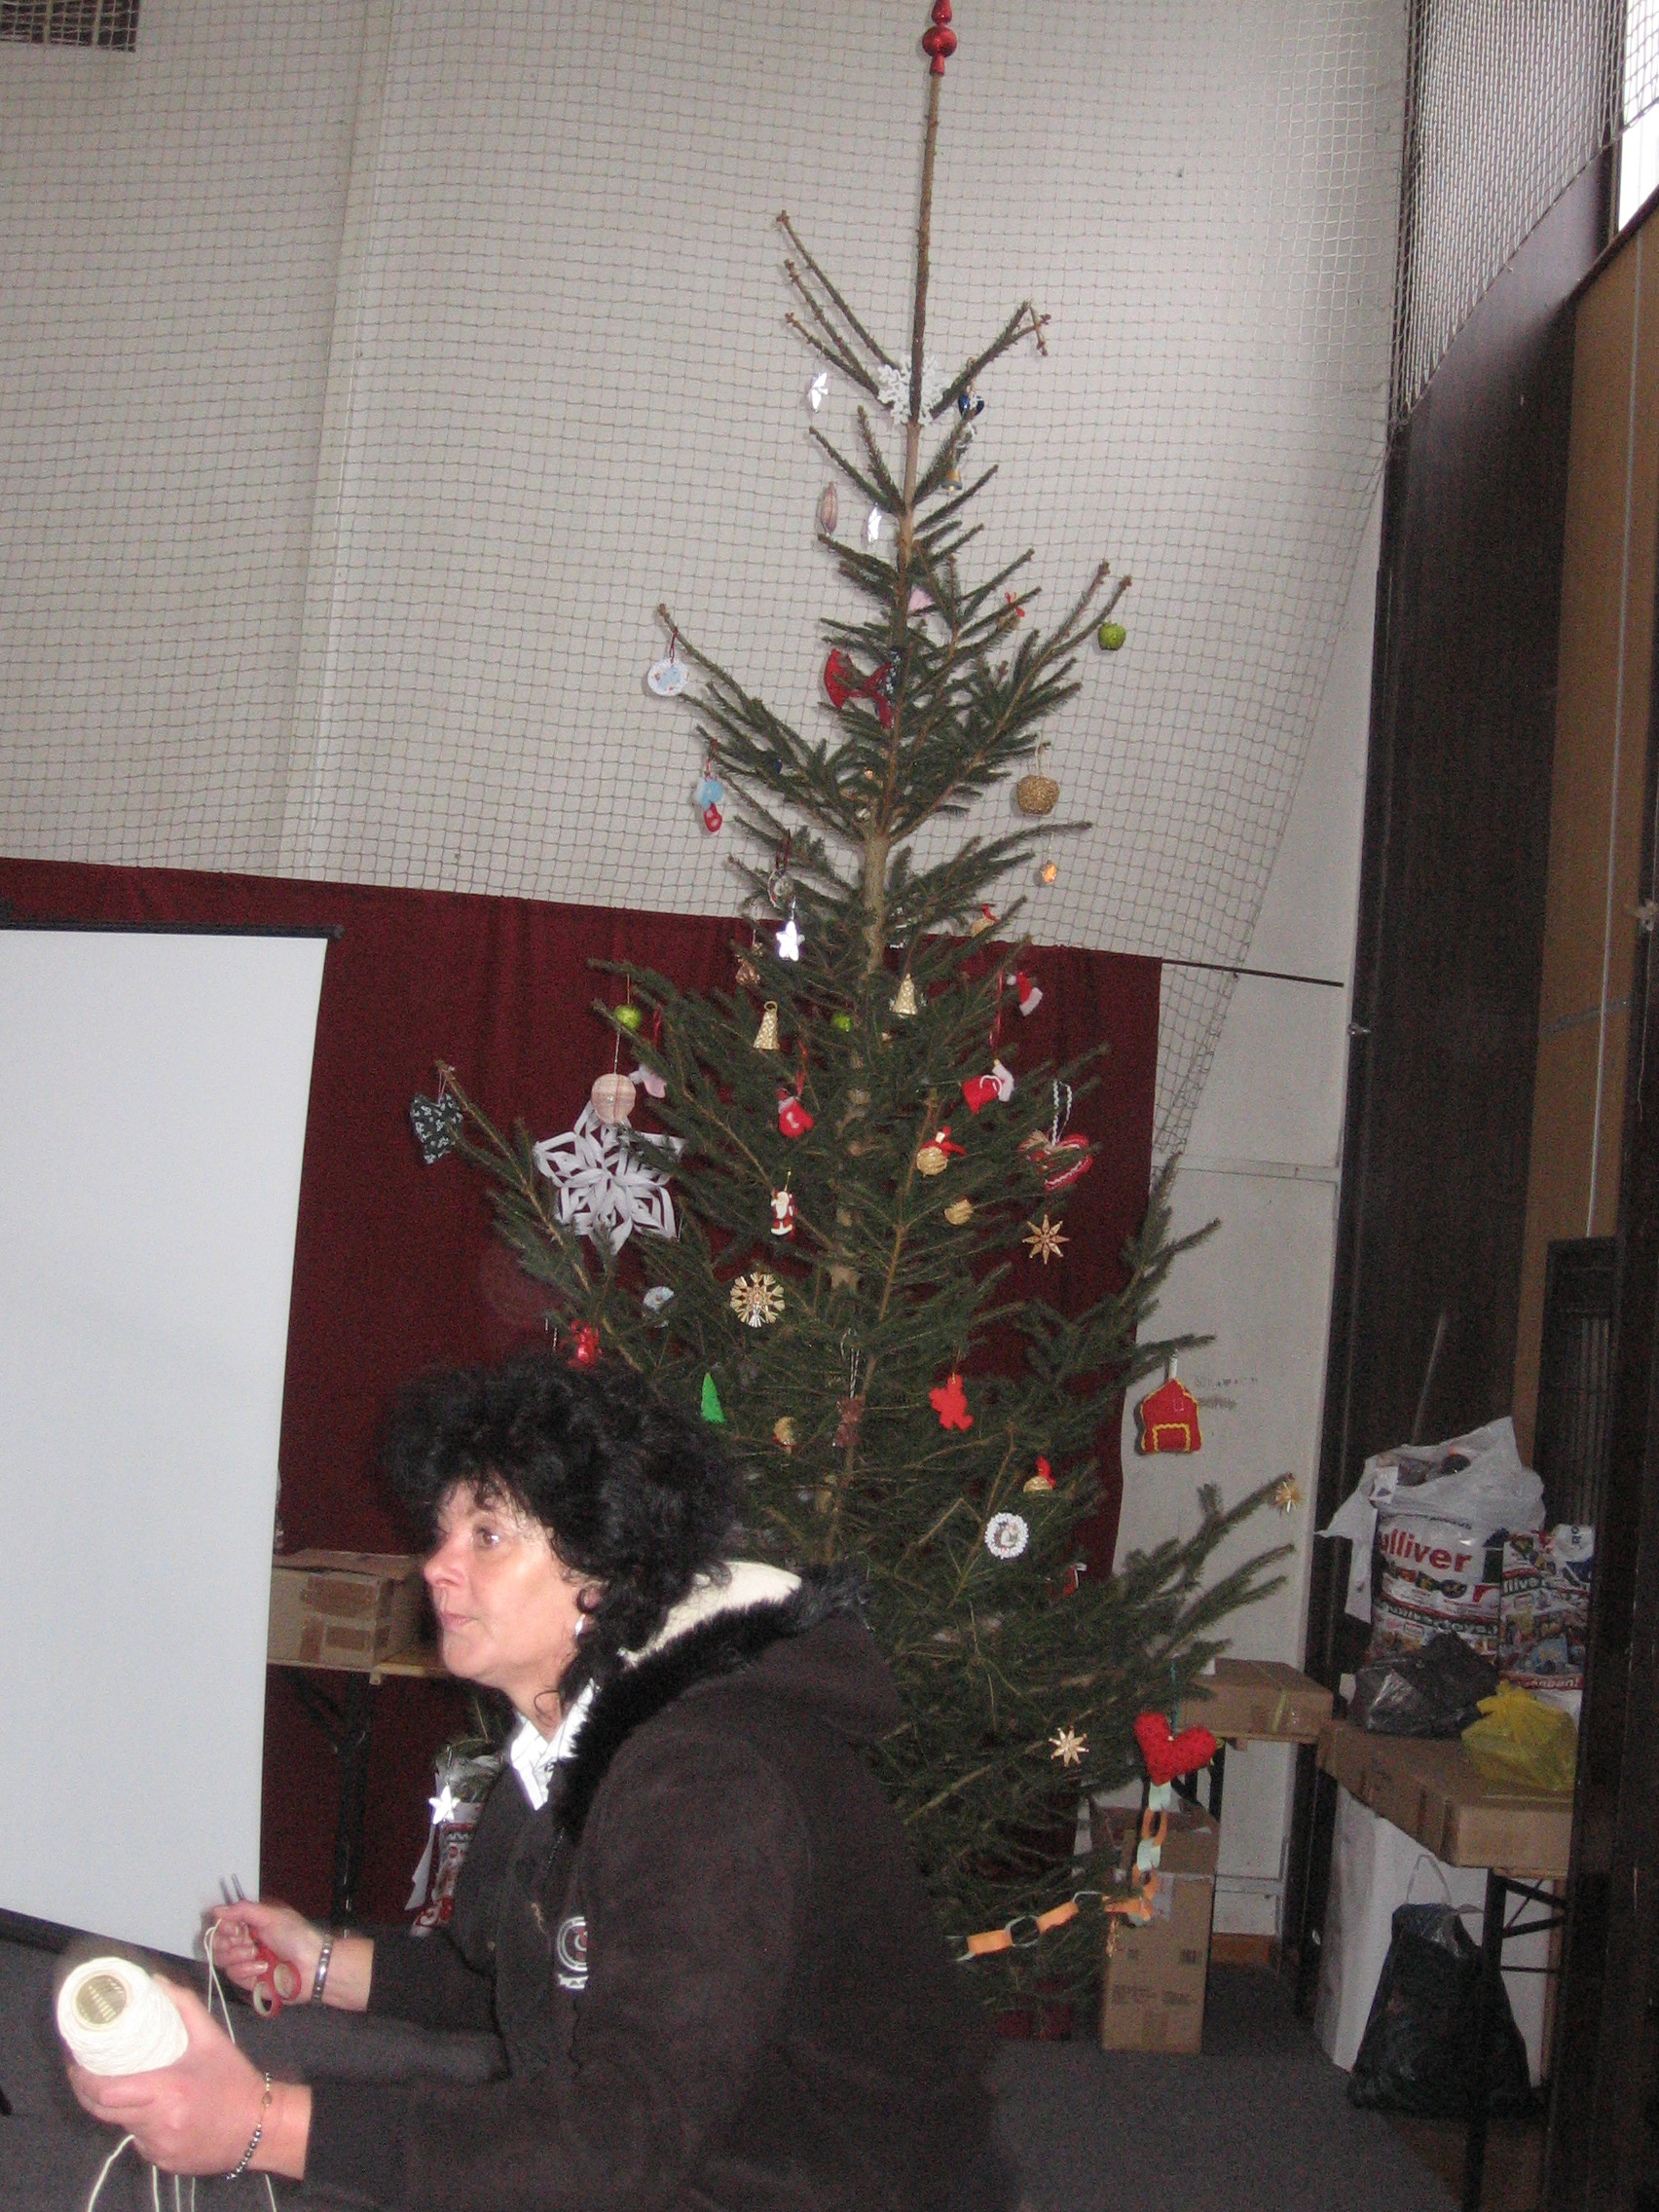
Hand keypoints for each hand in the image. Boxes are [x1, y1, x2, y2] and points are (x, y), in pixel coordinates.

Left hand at [67, 1982, 289, 2174]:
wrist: (260, 2127)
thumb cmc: (235, 2080)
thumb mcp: (212, 2038)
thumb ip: (184, 2006)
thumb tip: (155, 1981)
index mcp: (166, 2092)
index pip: (106, 2092)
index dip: (83, 2080)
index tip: (75, 2063)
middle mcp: (157, 2125)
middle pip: (105, 2112)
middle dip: (89, 2092)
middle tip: (86, 2072)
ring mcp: (158, 2148)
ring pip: (124, 2126)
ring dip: (120, 2107)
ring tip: (130, 2086)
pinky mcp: (163, 2163)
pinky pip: (140, 2141)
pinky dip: (140, 2125)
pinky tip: (156, 2112)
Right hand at [204, 1899, 321, 2002]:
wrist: (312, 1966)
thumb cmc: (296, 1936)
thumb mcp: (272, 1916)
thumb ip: (243, 1911)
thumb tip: (215, 1910)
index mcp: (251, 1924)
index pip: (223, 1924)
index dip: (222, 1926)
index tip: (234, 1928)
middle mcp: (245, 1941)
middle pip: (215, 1943)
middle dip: (224, 1942)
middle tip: (240, 1940)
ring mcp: (245, 1962)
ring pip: (221, 1959)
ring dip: (237, 1955)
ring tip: (255, 1952)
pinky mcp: (247, 1981)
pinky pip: (233, 1975)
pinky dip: (246, 1969)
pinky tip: (263, 1967)